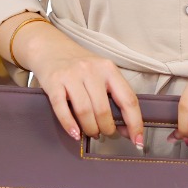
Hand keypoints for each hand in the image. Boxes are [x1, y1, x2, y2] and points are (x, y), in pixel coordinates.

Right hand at [10, 19, 143, 147]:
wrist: (50, 46)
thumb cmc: (79, 64)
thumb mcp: (101, 72)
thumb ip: (114, 96)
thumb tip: (127, 129)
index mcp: (109, 69)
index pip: (128, 99)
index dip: (135, 123)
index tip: (138, 141)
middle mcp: (91, 70)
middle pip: (103, 109)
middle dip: (107, 129)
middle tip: (105, 134)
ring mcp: (71, 75)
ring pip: (84, 111)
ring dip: (90, 129)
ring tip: (91, 133)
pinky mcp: (53, 82)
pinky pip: (62, 109)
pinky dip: (69, 125)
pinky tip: (75, 134)